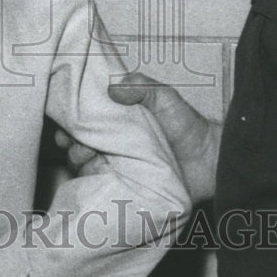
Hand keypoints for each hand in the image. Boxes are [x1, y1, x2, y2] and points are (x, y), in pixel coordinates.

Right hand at [56, 71, 220, 201]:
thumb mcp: (164, 97)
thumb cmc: (187, 125)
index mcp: (118, 123)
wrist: (210, 160)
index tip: (66, 128)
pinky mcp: (126, 189)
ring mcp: (119, 169)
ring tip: (93, 161)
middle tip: (80, 147)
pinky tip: (98, 179)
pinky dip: (93, 185)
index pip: (85, 123)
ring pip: (86, 169)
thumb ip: (141, 86)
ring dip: (82, 164)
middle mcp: (114, 146)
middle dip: (73, 146)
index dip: (71, 125)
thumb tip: (111, 88)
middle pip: (79, 147)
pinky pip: (101, 189)